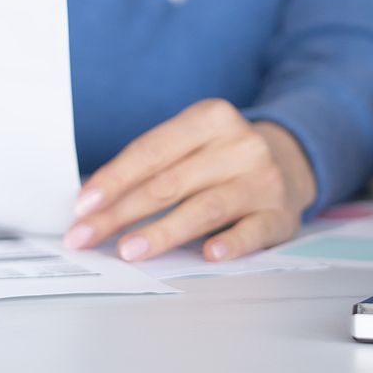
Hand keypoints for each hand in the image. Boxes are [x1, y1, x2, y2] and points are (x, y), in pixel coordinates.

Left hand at [62, 99, 315, 262]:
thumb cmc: (221, 158)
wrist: (289, 162)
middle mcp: (240, 144)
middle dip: (121, 212)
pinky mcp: (280, 214)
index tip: (83, 205)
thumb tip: (93, 206)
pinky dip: (231, 243)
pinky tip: (209, 255)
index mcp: (212, 118)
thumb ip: (153, 167)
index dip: (114, 178)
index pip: (152, 150)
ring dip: (162, 232)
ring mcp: (262, 179)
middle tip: (85, 237)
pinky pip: (253, 231)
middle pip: (170, 182)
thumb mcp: (192, 144)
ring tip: (128, 251)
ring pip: (204, 208)